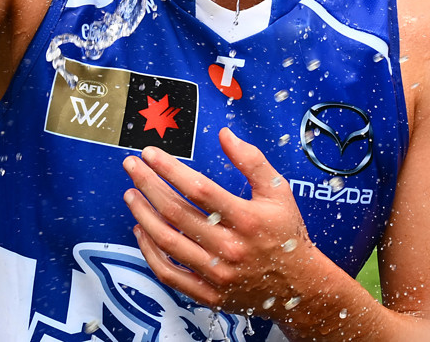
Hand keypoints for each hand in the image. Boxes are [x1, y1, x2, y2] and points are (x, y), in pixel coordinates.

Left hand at [123, 127, 318, 319]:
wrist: (299, 286)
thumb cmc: (286, 232)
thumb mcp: (278, 190)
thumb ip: (252, 160)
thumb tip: (225, 135)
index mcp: (247, 219)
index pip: (199, 189)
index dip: (170, 169)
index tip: (151, 153)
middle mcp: (230, 248)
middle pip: (177, 212)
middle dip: (148, 184)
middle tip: (131, 166)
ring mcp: (217, 274)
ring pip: (168, 242)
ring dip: (143, 214)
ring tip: (131, 193)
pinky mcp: (209, 294)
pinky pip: (169, 274)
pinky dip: (149, 252)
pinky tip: (141, 230)